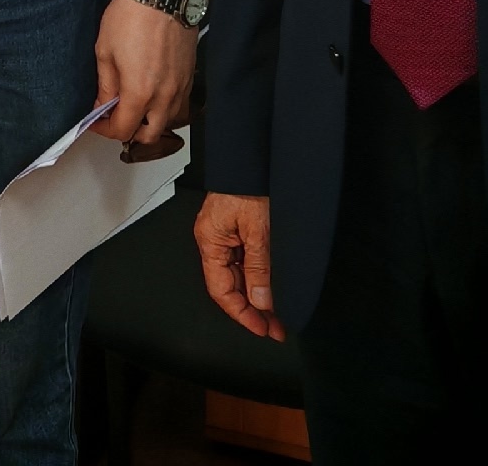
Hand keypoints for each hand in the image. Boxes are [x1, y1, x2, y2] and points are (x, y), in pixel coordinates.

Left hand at [93, 0, 195, 145]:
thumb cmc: (132, 16)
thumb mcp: (106, 51)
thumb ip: (106, 85)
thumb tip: (102, 105)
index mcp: (140, 93)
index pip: (123, 129)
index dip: (104, 130)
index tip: (95, 121)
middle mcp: (165, 97)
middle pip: (149, 135)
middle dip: (129, 132)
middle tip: (113, 117)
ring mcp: (181, 87)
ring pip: (168, 122)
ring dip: (150, 123)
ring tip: (134, 107)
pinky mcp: (190, 76)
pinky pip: (180, 105)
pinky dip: (165, 108)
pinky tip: (153, 94)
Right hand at [195, 192, 283, 341]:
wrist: (251, 158)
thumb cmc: (249, 185)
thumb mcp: (259, 230)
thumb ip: (259, 267)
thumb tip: (261, 300)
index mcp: (210, 242)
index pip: (222, 290)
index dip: (242, 313)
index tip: (263, 329)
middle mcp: (213, 241)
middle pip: (229, 286)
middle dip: (252, 310)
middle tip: (276, 328)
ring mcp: (223, 236)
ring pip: (237, 276)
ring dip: (256, 297)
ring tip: (276, 316)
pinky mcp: (235, 230)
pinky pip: (243, 262)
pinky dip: (256, 278)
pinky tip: (269, 290)